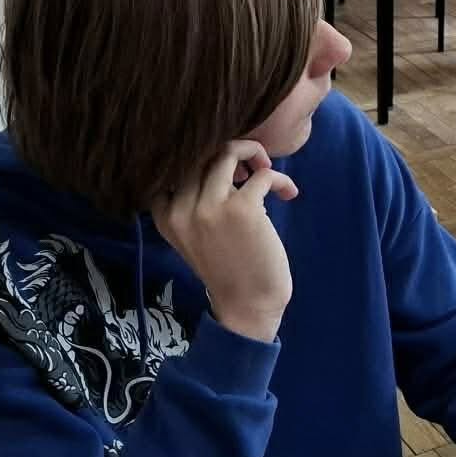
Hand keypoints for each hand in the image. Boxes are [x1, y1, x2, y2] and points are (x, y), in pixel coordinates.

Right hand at [152, 141, 296, 342]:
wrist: (247, 305)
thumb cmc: (228, 268)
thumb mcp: (196, 234)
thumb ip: (196, 202)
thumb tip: (222, 158)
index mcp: (166, 216)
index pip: (174, 167)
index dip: (201, 158)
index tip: (225, 171)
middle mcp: (182, 208)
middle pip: (202, 153)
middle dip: (231, 151)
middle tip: (251, 168)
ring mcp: (211, 207)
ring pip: (227, 152)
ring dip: (253, 152)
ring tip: (267, 169)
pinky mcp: (243, 208)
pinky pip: (263, 173)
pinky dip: (279, 177)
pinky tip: (288, 193)